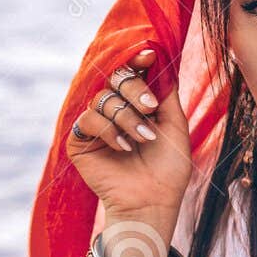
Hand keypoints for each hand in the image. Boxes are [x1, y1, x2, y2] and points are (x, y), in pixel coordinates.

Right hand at [65, 48, 191, 234]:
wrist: (153, 201)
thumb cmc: (169, 168)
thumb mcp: (176, 126)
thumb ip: (166, 94)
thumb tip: (161, 62)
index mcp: (137, 104)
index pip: (132, 72)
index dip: (138, 60)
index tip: (150, 55)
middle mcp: (115, 110)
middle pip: (116, 77)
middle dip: (135, 90)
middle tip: (151, 109)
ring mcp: (96, 125)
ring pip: (103, 99)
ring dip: (127, 118)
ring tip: (143, 139)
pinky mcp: (80, 141)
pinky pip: (88, 120)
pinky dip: (109, 131)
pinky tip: (124, 148)